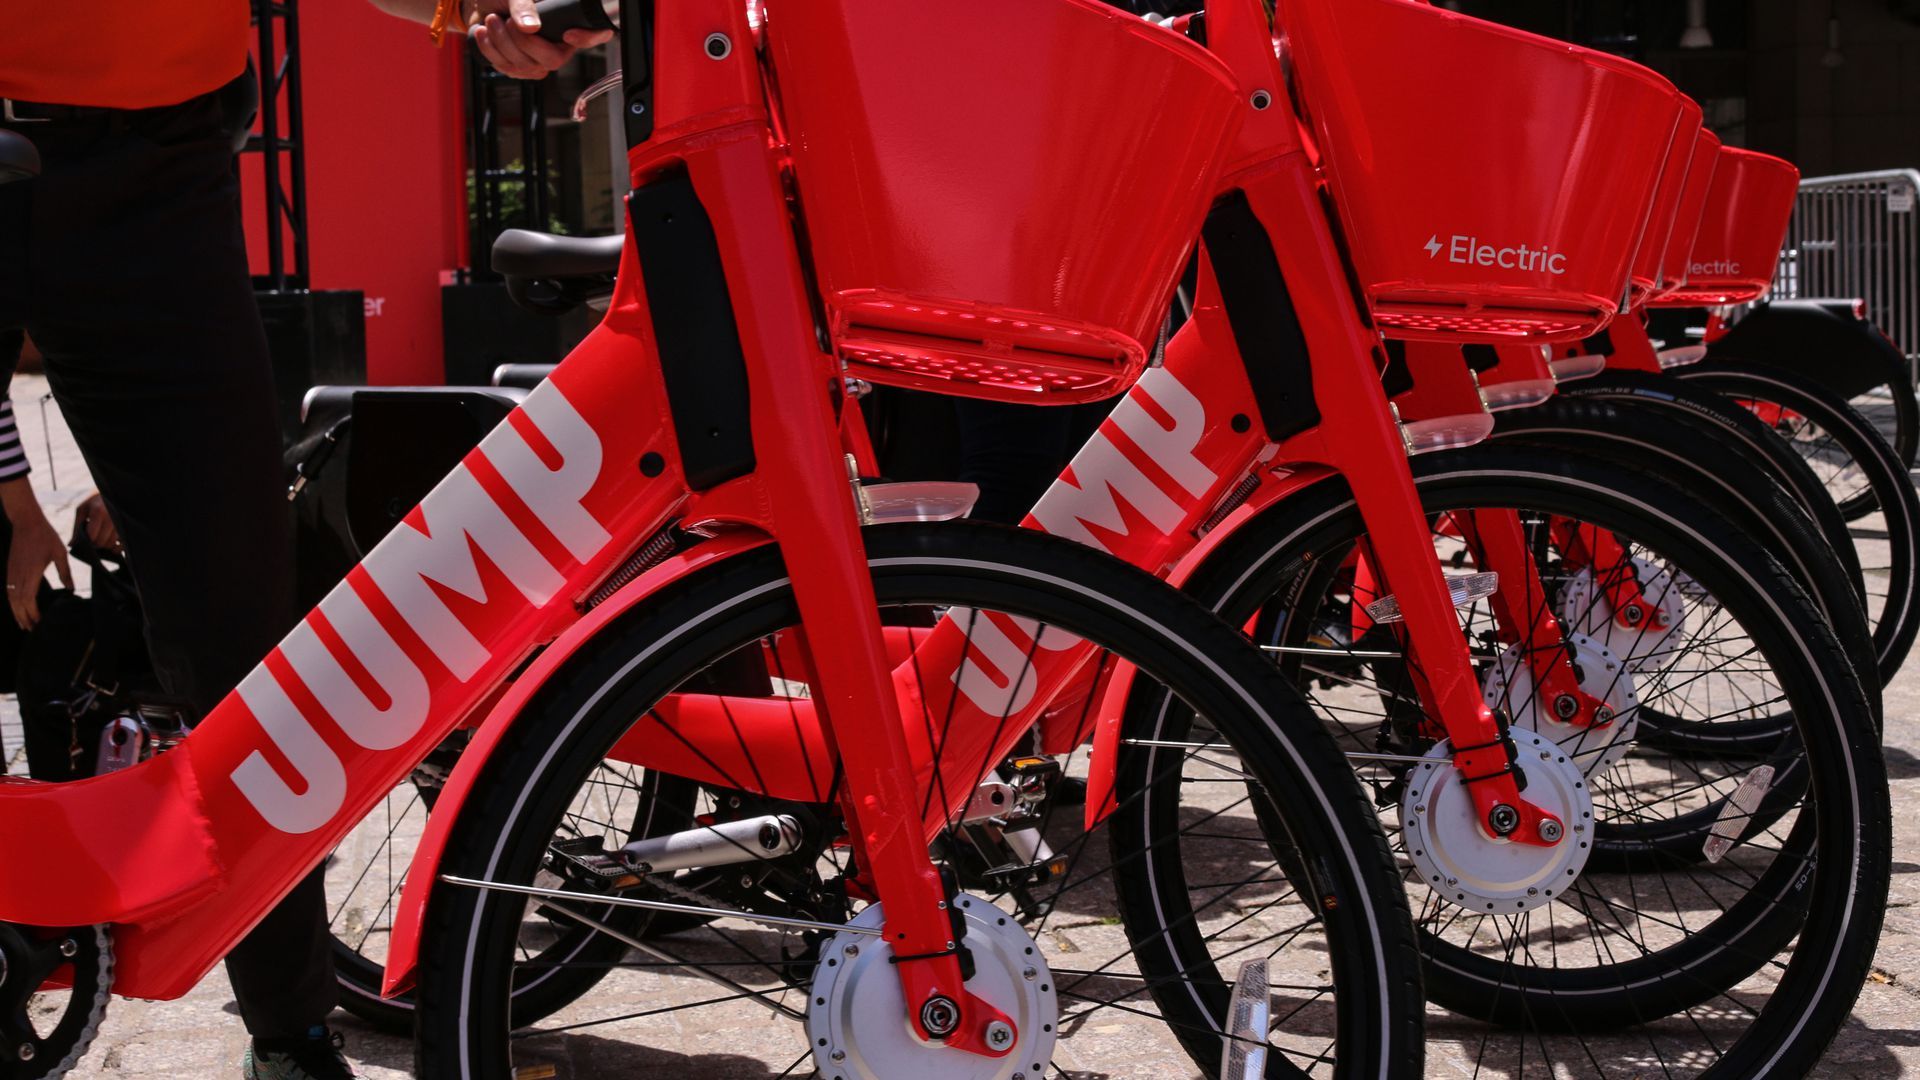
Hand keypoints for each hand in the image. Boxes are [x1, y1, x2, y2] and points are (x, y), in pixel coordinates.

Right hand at [5, 502, 71, 630]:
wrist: (27, 522)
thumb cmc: (45, 536)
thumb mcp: (60, 553)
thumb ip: (65, 572)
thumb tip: (71, 589)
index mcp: (31, 572)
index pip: (28, 599)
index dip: (32, 613)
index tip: (39, 622)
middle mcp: (18, 574)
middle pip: (17, 603)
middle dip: (24, 618)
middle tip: (32, 630)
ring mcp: (12, 572)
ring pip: (11, 598)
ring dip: (16, 612)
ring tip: (24, 624)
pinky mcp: (10, 569)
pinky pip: (9, 590)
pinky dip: (13, 602)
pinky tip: (18, 608)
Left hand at [74, 493, 119, 556]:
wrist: (115, 490)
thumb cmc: (95, 501)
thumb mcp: (83, 509)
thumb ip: (76, 527)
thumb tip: (71, 545)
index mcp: (98, 512)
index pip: (92, 536)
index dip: (87, 541)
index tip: (86, 539)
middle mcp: (112, 518)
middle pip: (102, 542)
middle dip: (96, 545)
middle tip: (93, 540)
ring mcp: (122, 523)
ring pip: (112, 545)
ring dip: (105, 546)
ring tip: (102, 539)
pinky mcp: (129, 528)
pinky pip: (123, 545)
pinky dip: (117, 548)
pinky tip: (113, 545)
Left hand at [467, 0, 612, 79]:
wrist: (478, 6)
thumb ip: (523, 6)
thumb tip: (530, 27)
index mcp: (564, 25)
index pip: (592, 36)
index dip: (588, 38)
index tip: (570, 34)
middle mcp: (556, 46)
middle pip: (552, 60)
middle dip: (522, 42)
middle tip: (505, 20)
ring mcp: (538, 61)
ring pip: (525, 66)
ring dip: (500, 42)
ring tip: (491, 20)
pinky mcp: (518, 68)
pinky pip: (507, 69)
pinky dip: (490, 50)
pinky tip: (484, 33)